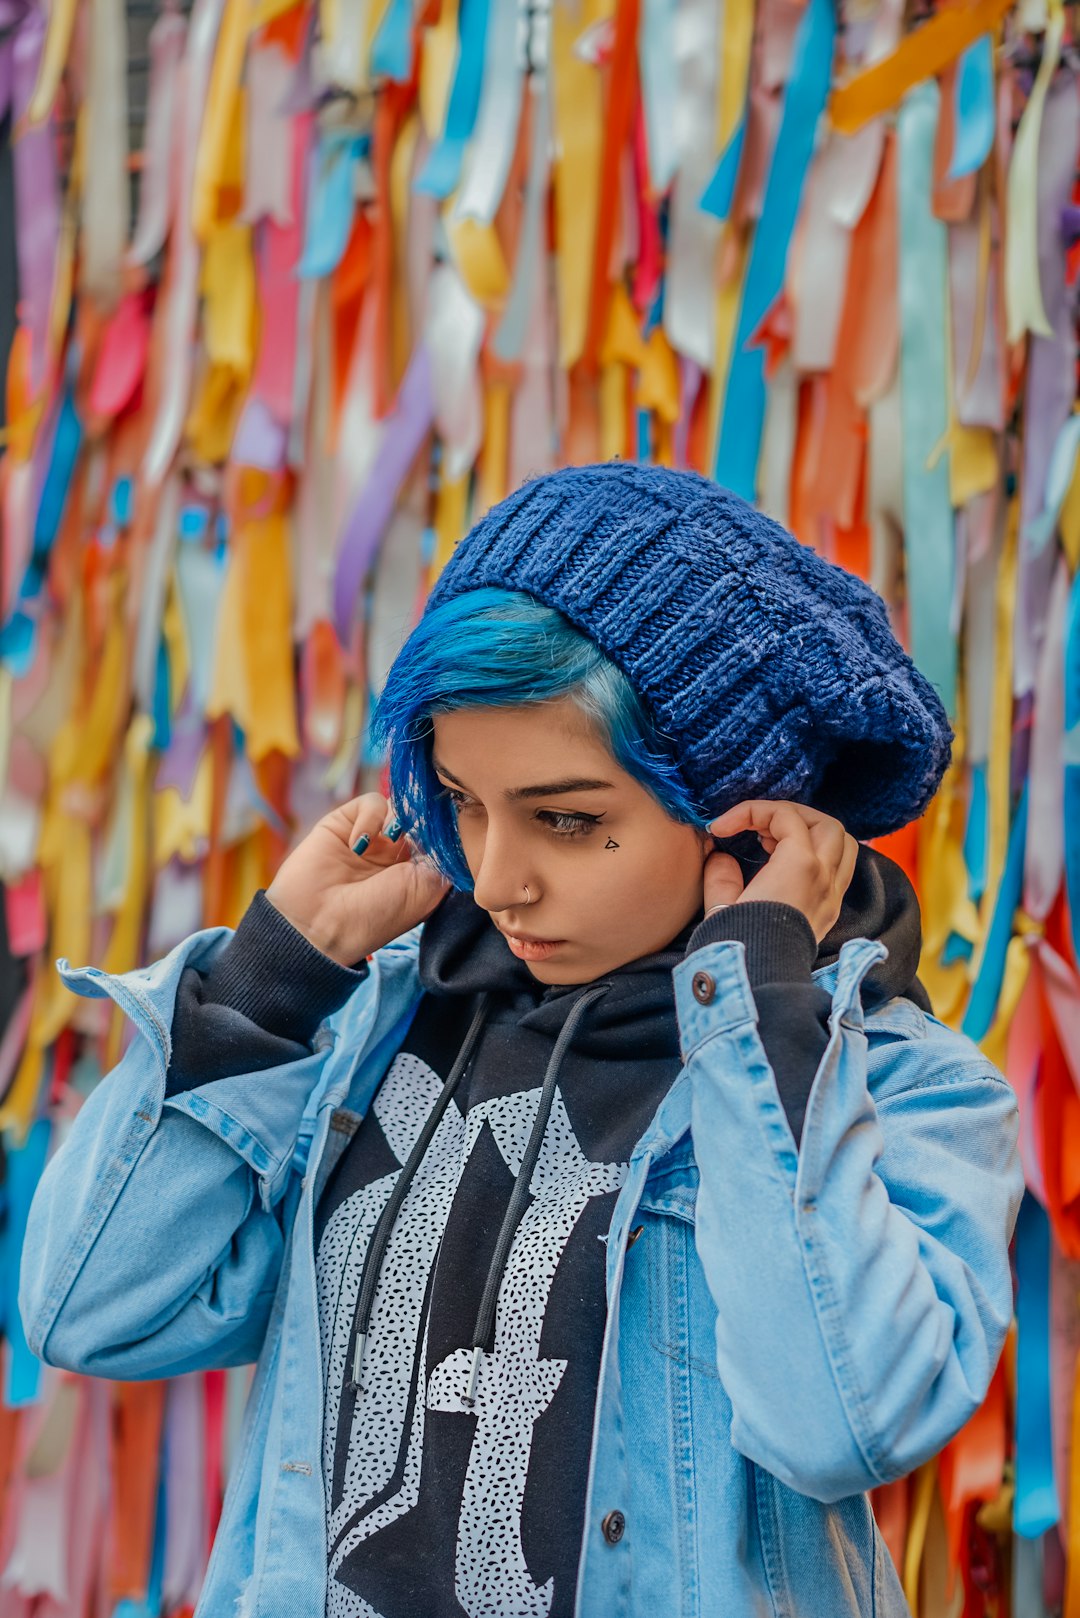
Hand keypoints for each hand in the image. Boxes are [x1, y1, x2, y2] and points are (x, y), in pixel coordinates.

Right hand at [265, 792, 450, 966]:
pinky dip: (372, 817)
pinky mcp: (346, 822)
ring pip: (401, 805)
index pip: (443, 837)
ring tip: (391, 840)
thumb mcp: (425, 891)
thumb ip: (444, 857)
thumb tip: (452, 826)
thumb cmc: (375, 917)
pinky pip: (372, 802)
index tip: (454, 828)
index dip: (449, 829)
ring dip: (401, 819)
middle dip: (427, 819)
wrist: (318, 924)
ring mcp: (373, 837)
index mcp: (419, 872)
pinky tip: (360, 843)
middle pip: (424, 817)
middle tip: (423, 829)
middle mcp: (398, 853)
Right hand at [702, 801, 858, 943]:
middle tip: (757, 826)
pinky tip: (790, 865)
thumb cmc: (739, 945)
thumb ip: (720, 873)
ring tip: (778, 841)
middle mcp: (825, 876)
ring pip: (842, 844)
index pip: (784, 816)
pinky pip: (840, 869)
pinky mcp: (831, 912)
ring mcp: (832, 895)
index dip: (749, 812)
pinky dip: (820, 855)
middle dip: (791, 816)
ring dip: (813, 833)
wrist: (760, 985)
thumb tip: (721, 857)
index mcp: (800, 866)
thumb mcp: (719, 905)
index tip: (720, 829)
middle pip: (824, 823)